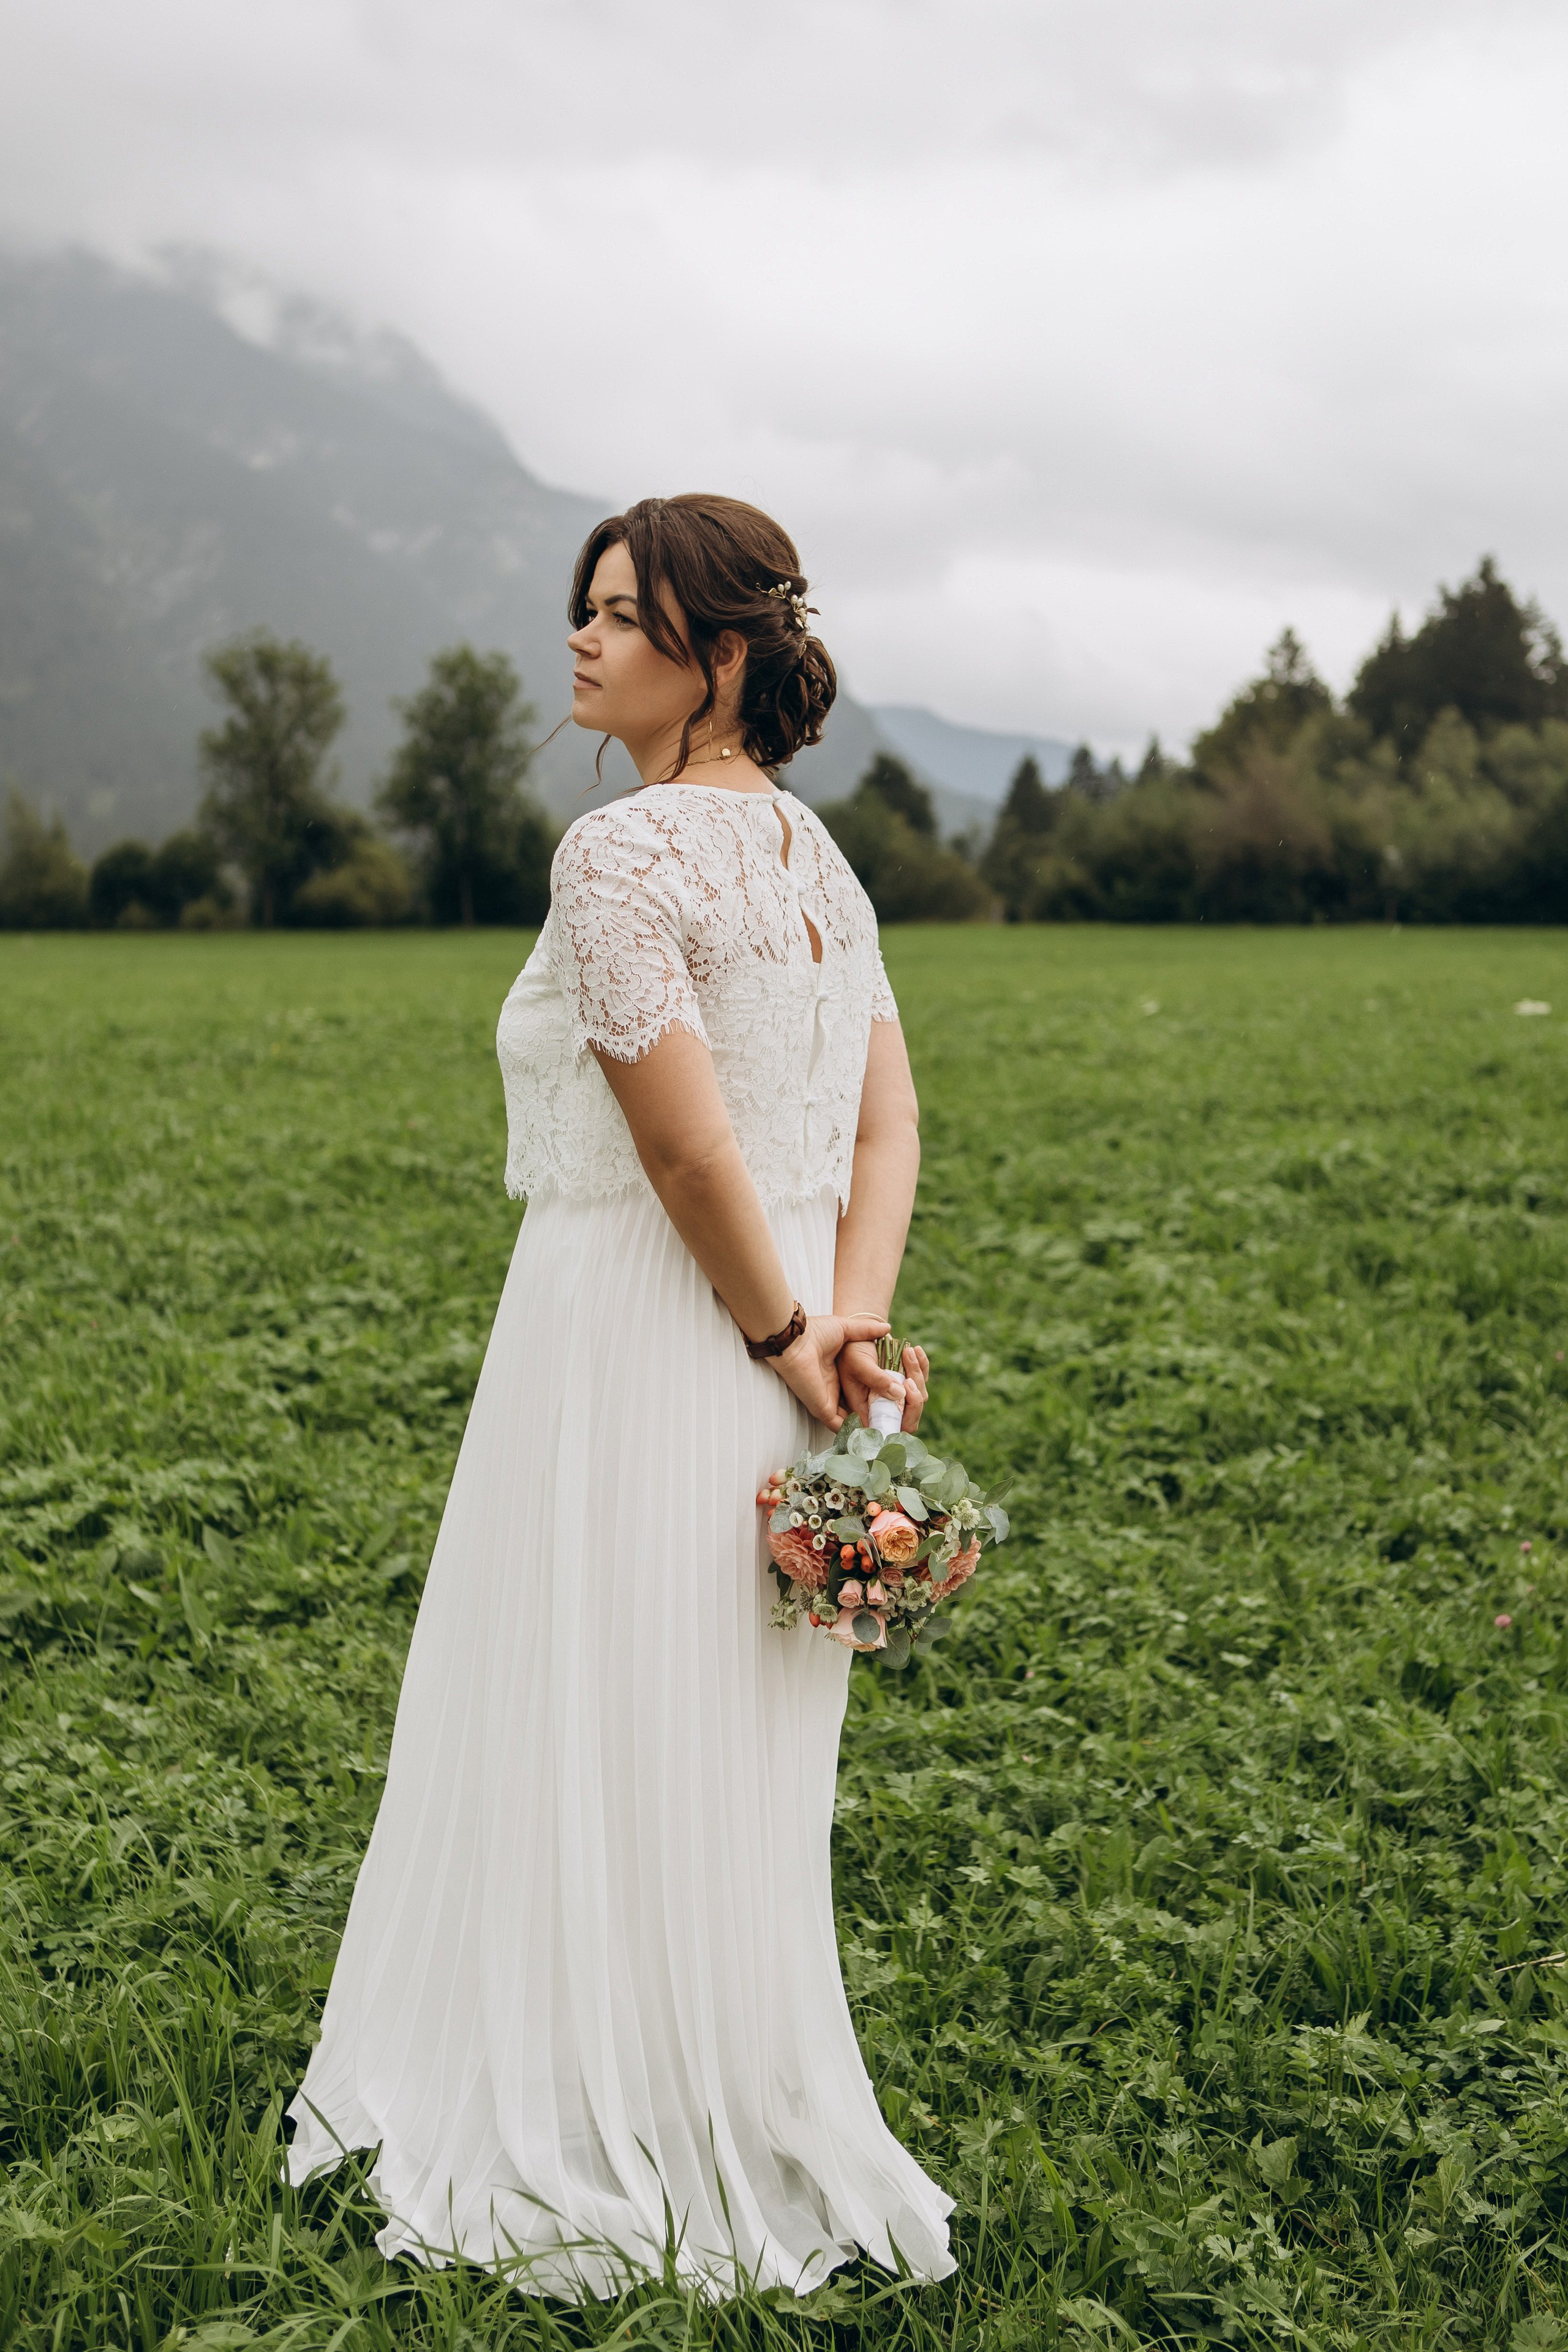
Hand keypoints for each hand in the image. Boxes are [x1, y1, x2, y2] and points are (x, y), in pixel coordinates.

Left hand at [771, 1314, 888, 1430]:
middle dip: (873, 1412)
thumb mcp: (846, 1329)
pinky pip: (839, 1426)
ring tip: (886, 1427)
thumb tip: (887, 1327)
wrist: (796, 1341)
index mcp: (839, 1371)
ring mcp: (827, 1400)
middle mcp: (833, 1388)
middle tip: (894, 1416)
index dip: (875, 1393)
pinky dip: (854, 1431)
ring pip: (849, 1420)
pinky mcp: (823, 1409)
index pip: (859, 1388)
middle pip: (855, 1406)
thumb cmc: (815, 1333)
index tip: (895, 1397)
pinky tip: (871, 1433)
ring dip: (865, 1424)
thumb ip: (866, 1330)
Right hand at [836, 1338, 929, 1432]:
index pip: (889, 1429)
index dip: (903, 1419)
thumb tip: (900, 1394)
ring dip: (917, 1374)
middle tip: (910, 1378)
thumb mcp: (859, 1363)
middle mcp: (882, 1407)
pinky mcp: (905, 1381)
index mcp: (866, 1410)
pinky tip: (916, 1350)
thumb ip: (877, 1380)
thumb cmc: (850, 1350)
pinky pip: (921, 1379)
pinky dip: (922, 1365)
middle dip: (915, 1398)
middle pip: (909, 1418)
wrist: (855, 1333)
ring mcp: (896, 1395)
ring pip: (918, 1396)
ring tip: (908, 1351)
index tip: (907, 1393)